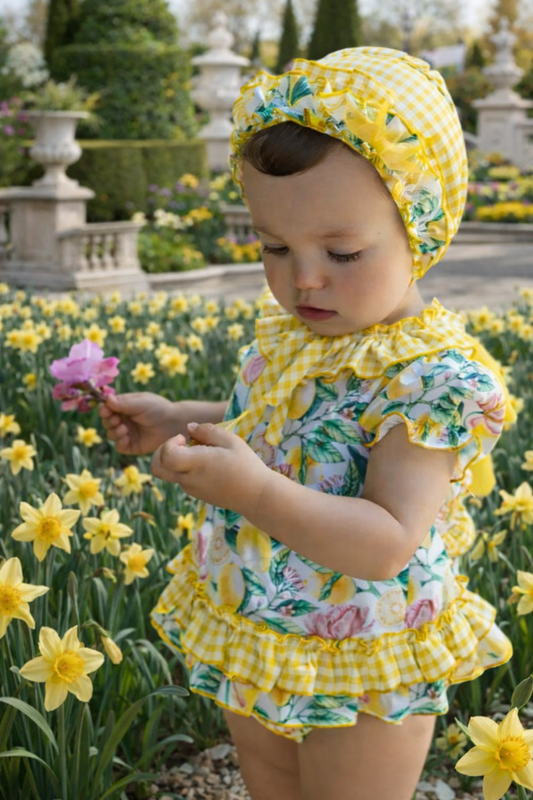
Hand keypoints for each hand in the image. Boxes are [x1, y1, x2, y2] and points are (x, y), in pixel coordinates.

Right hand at [98, 392, 180, 455]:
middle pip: (106, 422)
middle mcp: (124, 420)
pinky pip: (119, 446)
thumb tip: (106, 400)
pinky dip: (119, 442)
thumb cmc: (158, 408)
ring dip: (114, 431)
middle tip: (116, 420)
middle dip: (109, 421)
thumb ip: (123, 403)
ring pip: (111, 434)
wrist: (173, 423)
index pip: (107, 408)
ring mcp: (127, 433)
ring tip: (124, 428)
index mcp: (124, 407)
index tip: (106, 410)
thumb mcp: (140, 402)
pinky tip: (126, 437)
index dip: (104, 410)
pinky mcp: (132, 446)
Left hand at [150, 422, 271, 512]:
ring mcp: (191, 490)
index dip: (169, 443)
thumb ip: (208, 431)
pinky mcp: (197, 494)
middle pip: (157, 468)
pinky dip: (188, 469)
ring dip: (178, 460)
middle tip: (181, 446)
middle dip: (161, 453)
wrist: (256, 496)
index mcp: (196, 464)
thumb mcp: (231, 441)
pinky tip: (209, 464)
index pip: (165, 455)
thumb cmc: (246, 465)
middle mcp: (189, 479)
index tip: (184, 438)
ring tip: (203, 454)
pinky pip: (183, 479)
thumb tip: (189, 428)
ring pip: (170, 473)